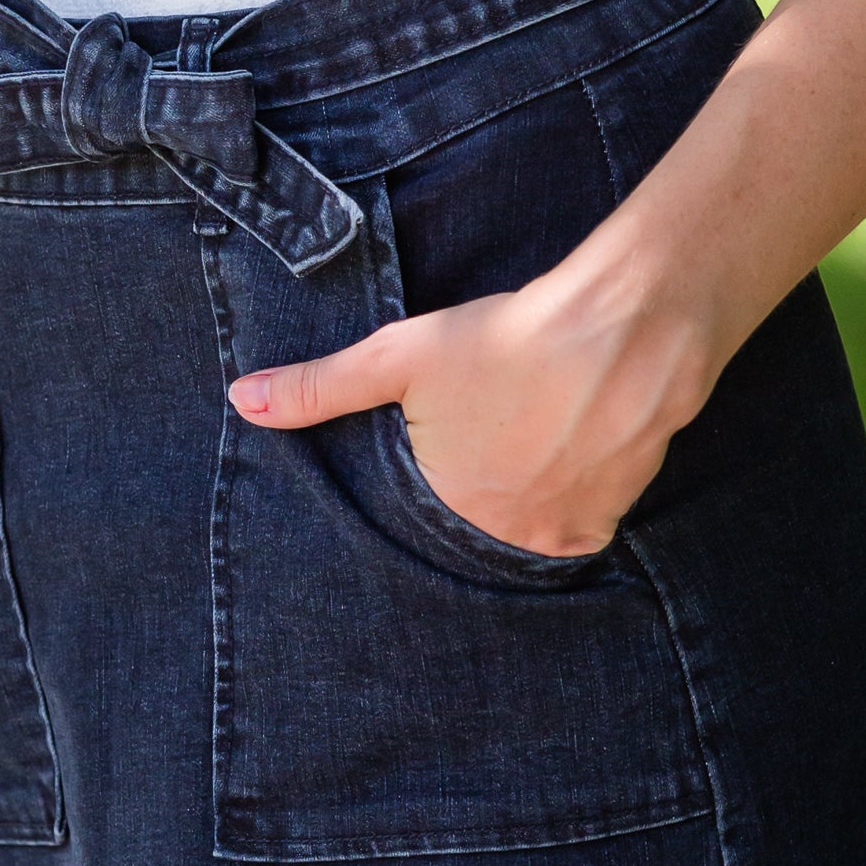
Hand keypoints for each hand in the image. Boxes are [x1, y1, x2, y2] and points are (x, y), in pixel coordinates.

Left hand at [228, 261, 715, 557]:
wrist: (624, 328)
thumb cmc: (506, 339)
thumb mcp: (398, 357)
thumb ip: (317, 389)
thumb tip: (241, 401)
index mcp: (442, 510)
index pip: (411, 529)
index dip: (421, 495)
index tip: (434, 466)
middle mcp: (499, 537)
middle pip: (467, 534)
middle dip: (466, 503)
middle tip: (481, 454)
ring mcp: (555, 535)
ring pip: (519, 534)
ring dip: (515, 507)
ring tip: (520, 453)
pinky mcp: (604, 521)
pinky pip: (571, 534)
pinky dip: (562, 507)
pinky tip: (559, 462)